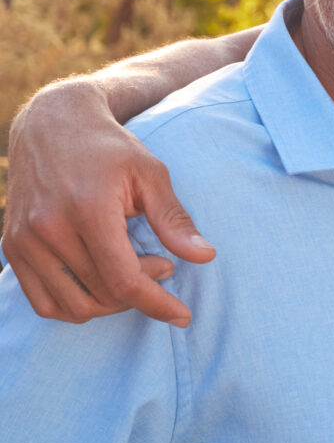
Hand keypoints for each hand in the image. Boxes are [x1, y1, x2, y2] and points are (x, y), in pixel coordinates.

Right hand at [2, 82, 212, 326]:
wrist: (53, 125)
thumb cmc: (110, 149)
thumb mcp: (151, 174)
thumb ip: (174, 219)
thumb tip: (205, 257)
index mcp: (88, 210)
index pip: (124, 280)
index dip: (158, 304)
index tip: (184, 316)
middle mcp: (48, 229)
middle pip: (103, 293)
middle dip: (141, 292)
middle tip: (162, 266)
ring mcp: (24, 241)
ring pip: (72, 306)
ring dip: (110, 303)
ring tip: (133, 272)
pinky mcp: (12, 247)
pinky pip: (43, 302)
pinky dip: (76, 305)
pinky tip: (101, 285)